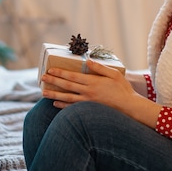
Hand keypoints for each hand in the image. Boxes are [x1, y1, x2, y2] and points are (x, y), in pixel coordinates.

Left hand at [41, 60, 161, 126]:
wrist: (129, 108)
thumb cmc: (123, 89)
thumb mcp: (114, 74)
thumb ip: (100, 68)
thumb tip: (88, 61)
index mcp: (93, 82)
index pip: (72, 76)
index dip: (60, 73)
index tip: (50, 70)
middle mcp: (87, 92)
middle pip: (67, 86)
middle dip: (53, 81)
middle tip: (42, 78)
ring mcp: (87, 102)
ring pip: (67, 98)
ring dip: (54, 94)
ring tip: (43, 92)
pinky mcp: (89, 110)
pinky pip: (72, 107)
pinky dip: (62, 105)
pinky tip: (55, 103)